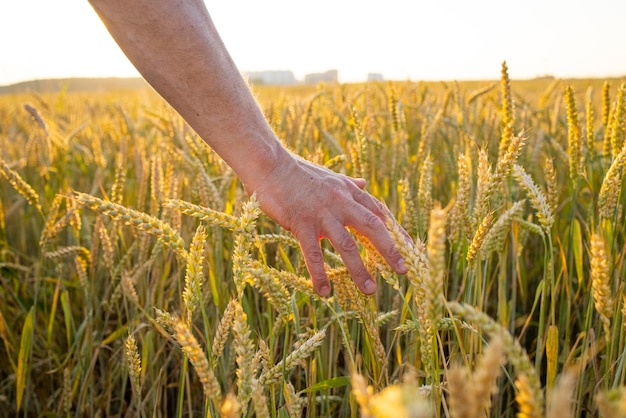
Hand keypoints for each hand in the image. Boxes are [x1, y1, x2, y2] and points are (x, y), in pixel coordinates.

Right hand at [252, 154, 409, 296]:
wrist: (271, 165)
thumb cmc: (299, 173)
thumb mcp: (330, 178)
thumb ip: (348, 185)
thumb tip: (364, 183)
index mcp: (349, 192)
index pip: (379, 212)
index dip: (397, 231)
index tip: (411, 249)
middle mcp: (341, 202)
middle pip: (372, 227)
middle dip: (390, 250)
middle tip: (402, 271)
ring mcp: (322, 213)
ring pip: (346, 245)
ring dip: (359, 269)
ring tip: (369, 290)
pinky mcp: (301, 223)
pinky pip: (314, 254)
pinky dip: (320, 274)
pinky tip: (324, 292)